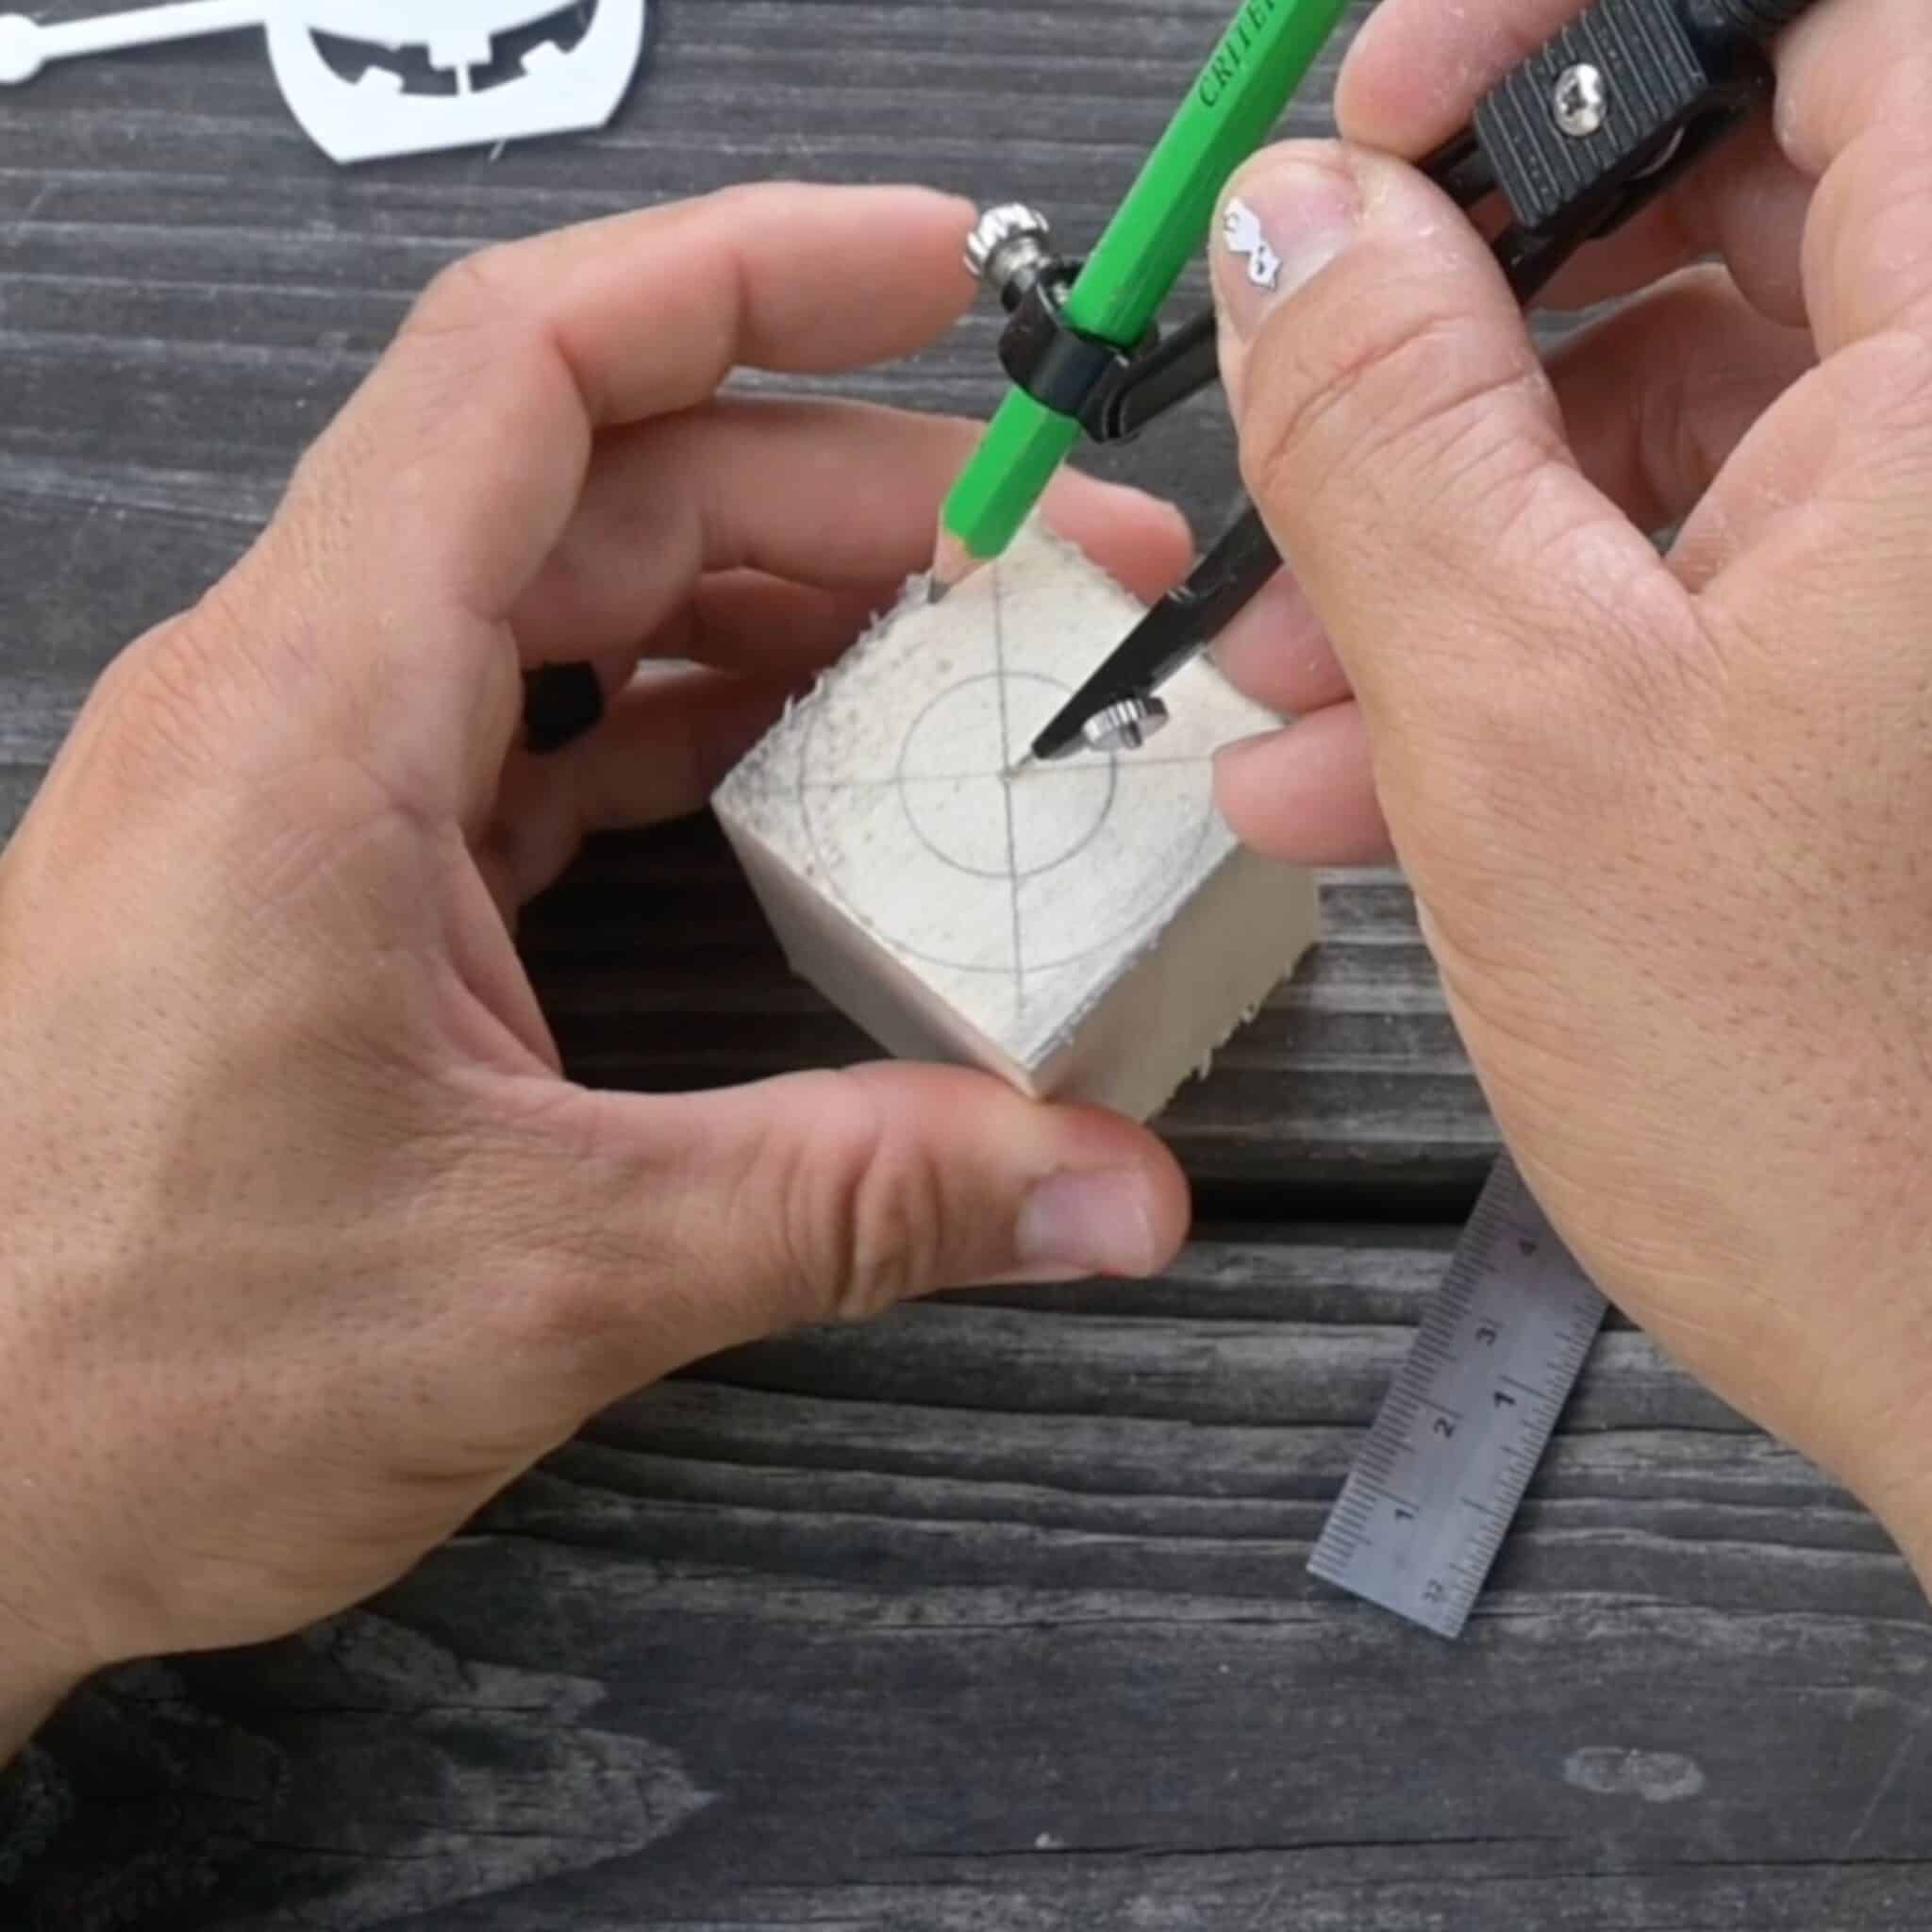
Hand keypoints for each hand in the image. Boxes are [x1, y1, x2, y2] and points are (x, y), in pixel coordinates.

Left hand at [0, 184, 1192, 1734]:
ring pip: (566, 594)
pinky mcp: (317, 872)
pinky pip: (524, 722)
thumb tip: (1097, 1183)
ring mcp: (300, 784)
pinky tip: (792, 774)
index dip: (755, 276)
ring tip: (952, 659)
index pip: (536, 370)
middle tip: (1047, 560)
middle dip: (849, 487)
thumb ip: (848, 1204)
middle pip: (603, 483)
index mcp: (312, 722)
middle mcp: (291, 708)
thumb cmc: (114, 1372)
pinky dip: (679, 719)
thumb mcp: (540, 1277)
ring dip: (769, 600)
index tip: (941, 273)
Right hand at [1208, 0, 1931, 1566]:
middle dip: (1456, 332)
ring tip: (1284, 665)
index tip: (1380, 133)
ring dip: (1446, 531)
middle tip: (1288, 428)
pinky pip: (1696, 581)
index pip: (1816, 9)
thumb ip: (1386, 436)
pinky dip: (1524, 645)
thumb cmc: (1841, 1106)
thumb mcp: (1523, 728)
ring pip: (1681, 427)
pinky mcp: (1894, 684)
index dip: (1562, 28)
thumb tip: (1293, 227)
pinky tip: (1365, 761)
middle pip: (1720, 215)